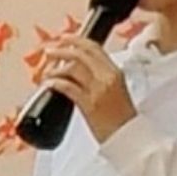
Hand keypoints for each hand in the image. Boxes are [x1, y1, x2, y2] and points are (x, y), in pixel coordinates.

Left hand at [31, 20, 144, 141]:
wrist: (130, 137)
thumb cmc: (122, 119)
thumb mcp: (118, 91)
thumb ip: (103, 79)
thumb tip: (83, 73)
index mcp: (115, 72)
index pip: (94, 48)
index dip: (76, 40)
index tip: (64, 38)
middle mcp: (107, 77)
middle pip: (81, 53)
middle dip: (61, 48)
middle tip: (49, 51)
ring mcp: (98, 90)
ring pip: (72, 68)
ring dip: (55, 68)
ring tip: (46, 73)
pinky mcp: (89, 104)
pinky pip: (67, 87)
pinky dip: (55, 82)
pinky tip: (48, 84)